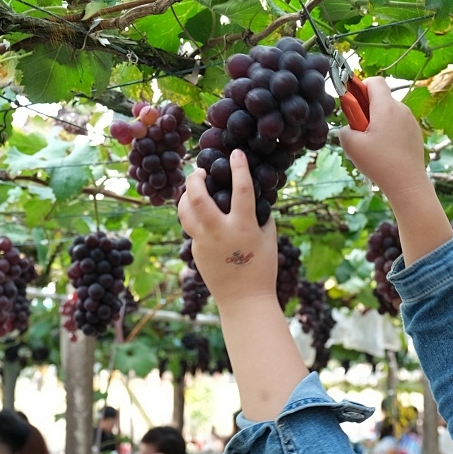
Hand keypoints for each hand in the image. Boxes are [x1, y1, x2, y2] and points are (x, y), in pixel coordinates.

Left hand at [178, 148, 277, 308]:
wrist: (244, 300)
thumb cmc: (262, 268)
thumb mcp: (268, 238)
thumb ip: (260, 215)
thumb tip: (253, 196)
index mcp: (243, 227)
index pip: (241, 189)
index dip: (239, 168)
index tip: (236, 153)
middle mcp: (219, 232)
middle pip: (197, 198)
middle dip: (195, 179)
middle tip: (199, 171)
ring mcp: (203, 243)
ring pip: (184, 212)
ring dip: (185, 195)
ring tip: (193, 188)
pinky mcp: (195, 251)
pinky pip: (191, 228)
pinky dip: (193, 216)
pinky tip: (201, 212)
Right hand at [339, 78, 427, 201]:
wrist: (407, 184)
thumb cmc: (380, 163)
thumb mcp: (351, 146)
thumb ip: (344, 130)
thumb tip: (348, 127)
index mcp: (386, 107)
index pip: (374, 81)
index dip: (360, 87)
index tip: (353, 105)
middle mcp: (401, 110)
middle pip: (381, 98)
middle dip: (366, 109)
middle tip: (360, 131)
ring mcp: (411, 121)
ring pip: (388, 112)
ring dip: (377, 121)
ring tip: (372, 145)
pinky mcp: (415, 133)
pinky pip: (397, 124)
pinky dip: (388, 131)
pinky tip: (384, 151)